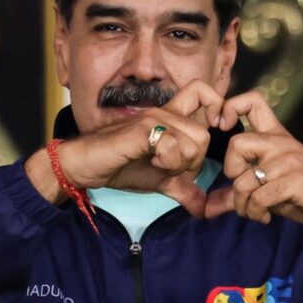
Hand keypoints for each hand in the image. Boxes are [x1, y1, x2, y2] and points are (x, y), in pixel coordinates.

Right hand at [27, 80, 224, 217]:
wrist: (86, 166)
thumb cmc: (120, 167)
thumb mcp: (160, 181)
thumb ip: (184, 190)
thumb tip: (203, 210)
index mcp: (170, 119)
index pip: (203, 93)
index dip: (216, 108)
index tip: (213, 131)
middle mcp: (164, 113)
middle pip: (204, 132)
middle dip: (193, 159)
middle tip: (171, 167)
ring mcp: (153, 119)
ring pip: (192, 140)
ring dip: (180, 163)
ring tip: (158, 165)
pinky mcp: (142, 130)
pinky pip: (172, 146)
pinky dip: (167, 162)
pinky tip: (151, 163)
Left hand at [204, 91, 302, 239]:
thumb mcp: (267, 191)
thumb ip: (237, 194)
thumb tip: (205, 209)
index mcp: (276, 137)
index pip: (252, 101)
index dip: (229, 107)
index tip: (220, 125)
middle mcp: (282, 144)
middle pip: (236, 143)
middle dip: (231, 172)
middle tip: (243, 189)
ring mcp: (289, 161)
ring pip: (243, 180)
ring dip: (242, 205)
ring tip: (255, 211)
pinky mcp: (295, 181)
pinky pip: (259, 197)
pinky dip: (256, 212)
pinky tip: (265, 216)